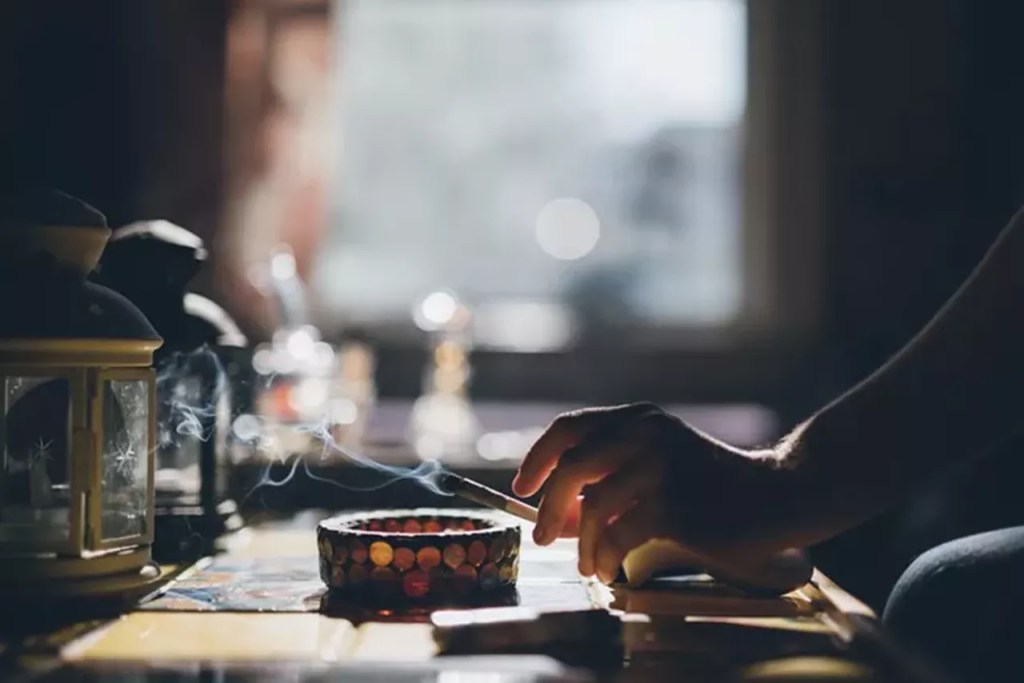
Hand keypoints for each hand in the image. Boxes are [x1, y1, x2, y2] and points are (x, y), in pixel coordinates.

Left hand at [512, 403, 797, 582]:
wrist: (774, 495)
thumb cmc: (710, 484)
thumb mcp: (658, 463)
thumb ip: (610, 478)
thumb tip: (555, 516)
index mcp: (637, 418)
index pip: (568, 428)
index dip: (537, 458)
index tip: (522, 487)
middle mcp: (645, 434)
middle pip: (571, 467)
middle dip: (549, 508)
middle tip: (543, 537)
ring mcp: (660, 467)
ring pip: (592, 508)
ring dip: (581, 544)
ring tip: (587, 564)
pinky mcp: (674, 505)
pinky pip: (618, 536)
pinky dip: (605, 558)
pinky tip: (608, 569)